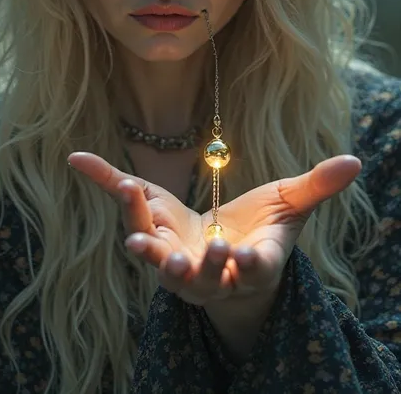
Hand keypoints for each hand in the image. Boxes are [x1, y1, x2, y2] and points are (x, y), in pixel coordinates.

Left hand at [68, 152, 360, 309]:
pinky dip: (106, 182)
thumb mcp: (291, 206)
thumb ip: (318, 185)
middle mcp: (207, 271)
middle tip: (186, 257)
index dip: (248, 268)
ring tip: (135, 236)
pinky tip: (80, 158)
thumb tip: (357, 161)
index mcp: (248, 264)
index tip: (246, 261)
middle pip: (196, 280)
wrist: (227, 251)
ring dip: (146, 249)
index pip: (250, 272)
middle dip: (192, 271)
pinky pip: (126, 209)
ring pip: (156, 261)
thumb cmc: (261, 232)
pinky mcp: (151, 232)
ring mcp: (173, 257)